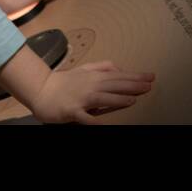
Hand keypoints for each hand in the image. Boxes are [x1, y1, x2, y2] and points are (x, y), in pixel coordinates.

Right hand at [31, 61, 154, 123]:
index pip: (118, 75)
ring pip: (103, 98)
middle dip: (133, 85)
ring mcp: (81, 99)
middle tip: (149, 85)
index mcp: (93, 76)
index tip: (150, 76)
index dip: (135, 76)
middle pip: (114, 85)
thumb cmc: (64, 81)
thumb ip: (101, 67)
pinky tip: (106, 123)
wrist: (41, 90)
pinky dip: (95, 119)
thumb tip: (119, 68)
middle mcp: (89, 85)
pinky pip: (86, 117)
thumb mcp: (84, 69)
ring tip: (133, 99)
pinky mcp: (72, 111)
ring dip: (118, 99)